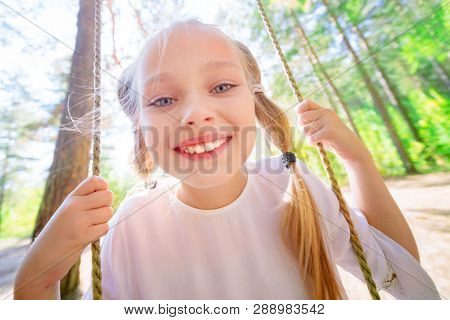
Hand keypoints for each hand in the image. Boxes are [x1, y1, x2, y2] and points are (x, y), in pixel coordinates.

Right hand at [14, 175, 113, 297]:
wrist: (42, 258)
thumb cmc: (60, 234)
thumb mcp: (68, 212)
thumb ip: (85, 201)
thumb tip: (109, 192)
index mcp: (71, 198)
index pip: (95, 180)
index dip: (104, 187)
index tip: (100, 198)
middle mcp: (74, 206)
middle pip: (108, 195)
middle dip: (107, 206)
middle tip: (96, 217)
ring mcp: (78, 220)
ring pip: (108, 212)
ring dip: (104, 221)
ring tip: (90, 228)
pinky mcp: (82, 235)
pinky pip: (105, 227)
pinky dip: (100, 233)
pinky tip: (88, 237)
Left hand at [296, 100, 368, 162]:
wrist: (351, 148)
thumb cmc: (333, 139)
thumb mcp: (322, 127)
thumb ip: (311, 120)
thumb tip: (298, 115)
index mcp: (324, 110)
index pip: (306, 103)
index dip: (299, 110)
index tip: (302, 119)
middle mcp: (326, 113)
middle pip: (301, 118)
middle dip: (303, 129)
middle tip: (313, 135)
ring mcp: (328, 121)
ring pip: (306, 129)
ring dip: (309, 137)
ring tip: (319, 139)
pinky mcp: (329, 131)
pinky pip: (311, 138)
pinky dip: (313, 143)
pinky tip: (321, 143)